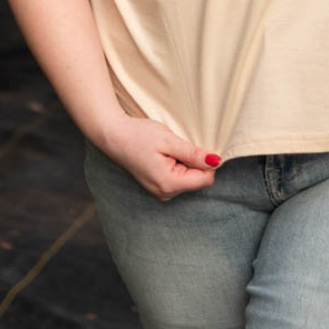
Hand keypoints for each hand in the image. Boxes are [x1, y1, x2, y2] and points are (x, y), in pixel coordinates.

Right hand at [95, 114, 221, 200]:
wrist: (112, 135)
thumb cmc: (138, 135)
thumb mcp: (169, 140)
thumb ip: (193, 153)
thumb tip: (216, 161)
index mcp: (169, 184)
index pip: (206, 179)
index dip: (206, 162)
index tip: (193, 147)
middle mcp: (165, 193)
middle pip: (197, 180)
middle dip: (193, 162)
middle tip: (175, 147)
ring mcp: (160, 192)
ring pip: (188, 179)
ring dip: (184, 163)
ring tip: (166, 151)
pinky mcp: (157, 187)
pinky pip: (178, 178)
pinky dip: (176, 166)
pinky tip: (163, 156)